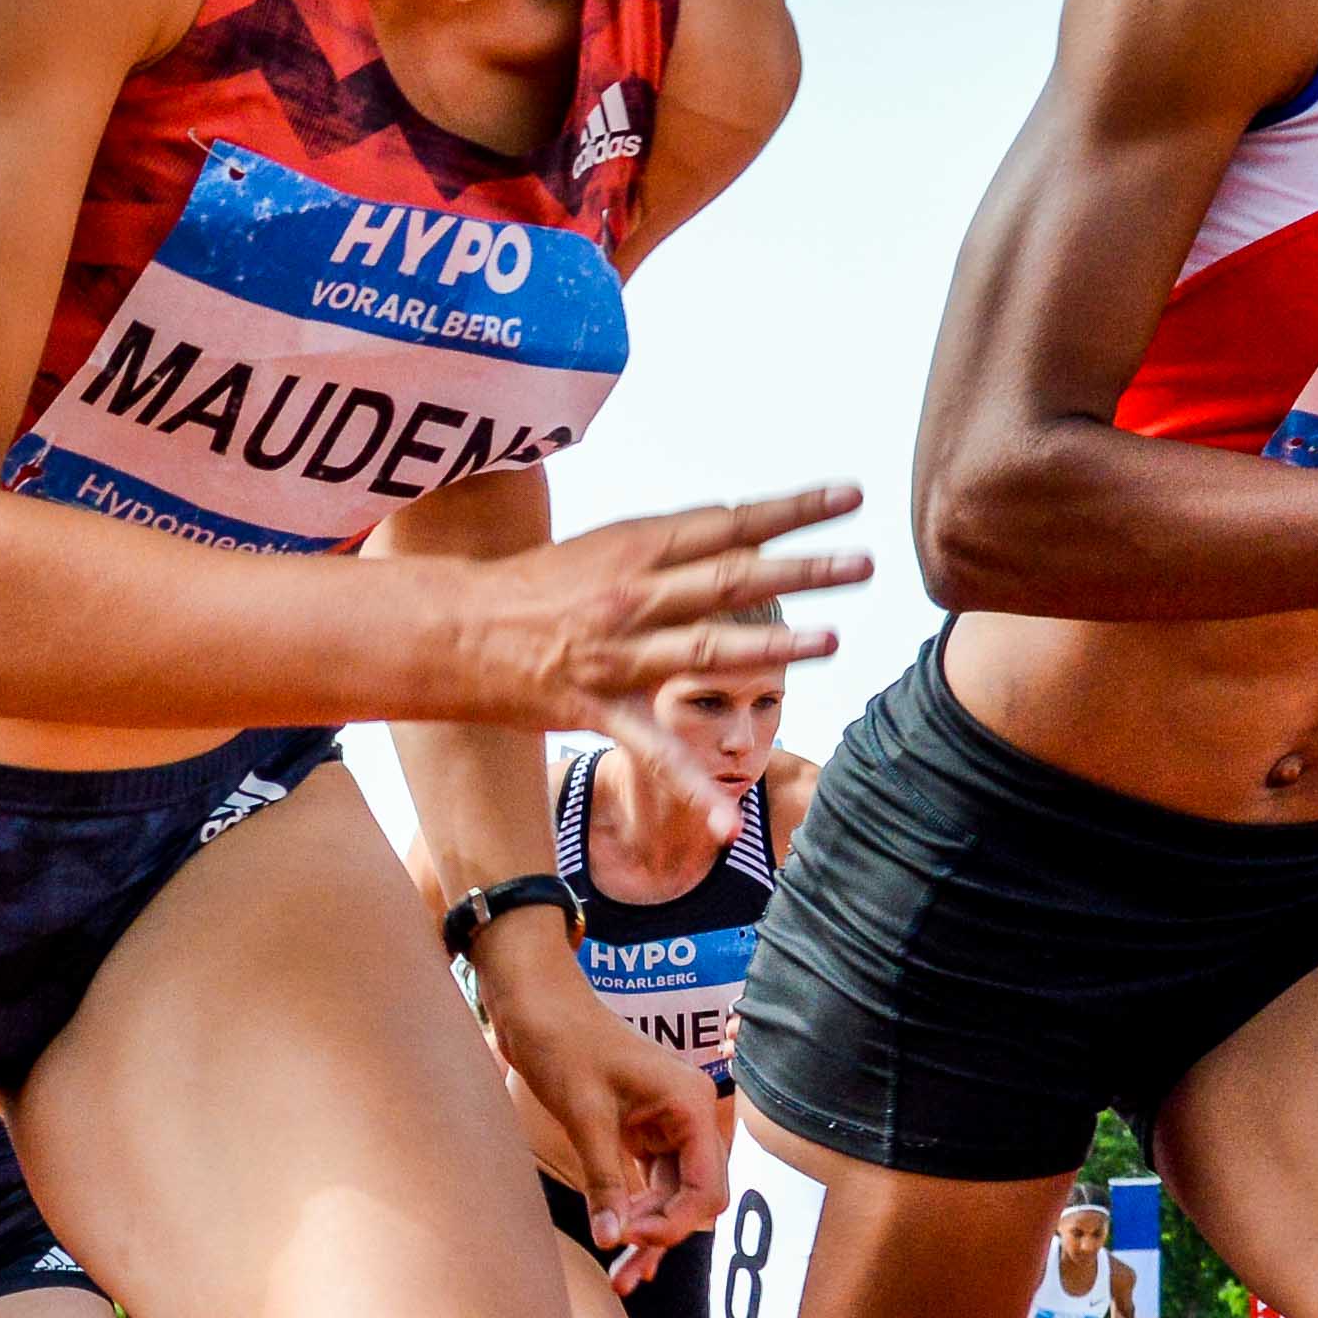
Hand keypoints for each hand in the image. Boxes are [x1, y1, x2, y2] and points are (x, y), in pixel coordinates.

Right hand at [472, 487, 867, 795]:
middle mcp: (633, 595)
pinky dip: (692, 788)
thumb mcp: (604, 547)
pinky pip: (653, 754)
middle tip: (866, 562)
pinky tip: (729, 822)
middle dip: (803, 569)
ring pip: (705, 648)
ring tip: (833, 640)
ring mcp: (618, 655)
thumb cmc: (532, 584)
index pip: (730, 523)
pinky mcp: (597, 709)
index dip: (793, 509)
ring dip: (772, 647)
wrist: (451, 626)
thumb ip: (669, 547)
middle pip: (731, 577)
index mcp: (636, 546)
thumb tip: (735, 528)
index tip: (851, 496)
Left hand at [494, 978, 723, 1255]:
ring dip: (648, 1231)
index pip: (706, 1185)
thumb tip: (613, 1240)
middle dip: (663, 1235)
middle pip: (695, 1195)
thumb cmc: (563, 1042)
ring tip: (621, 1277)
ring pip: (672, 1194)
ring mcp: (668, 1123)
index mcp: (689, 1104)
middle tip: (625, 1275)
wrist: (535, 1002)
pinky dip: (637, 1211)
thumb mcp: (584, 1116)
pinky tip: (621, 1243)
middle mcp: (688, 1115)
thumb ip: (603, 1180)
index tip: (630, 1238)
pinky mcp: (643, 1130)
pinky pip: (652, 1182)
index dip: (675, 1222)